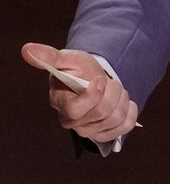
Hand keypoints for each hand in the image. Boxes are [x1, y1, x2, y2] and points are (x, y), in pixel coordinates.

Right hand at [21, 42, 138, 141]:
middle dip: (112, 90)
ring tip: (113, 89)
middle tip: (107, 81)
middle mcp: (72, 122)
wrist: (92, 79)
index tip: (99, 79)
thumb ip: (49, 56)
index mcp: (61, 104)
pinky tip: (122, 101)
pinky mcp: (104, 134)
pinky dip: (130, 109)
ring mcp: (89, 131)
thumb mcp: (67, 59)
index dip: (93, 95)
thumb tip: (26, 49)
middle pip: (102, 111)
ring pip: (117, 118)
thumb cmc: (77, 70)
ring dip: (122, 97)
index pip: (76, 109)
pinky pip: (126, 125)